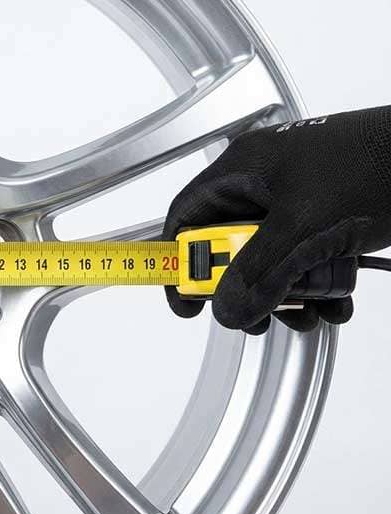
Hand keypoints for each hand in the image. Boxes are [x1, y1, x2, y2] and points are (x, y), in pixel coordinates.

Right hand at [163, 106, 390, 333]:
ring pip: (272, 260)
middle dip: (245, 289)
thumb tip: (226, 308)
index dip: (179, 262)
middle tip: (255, 315)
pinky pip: (307, 261)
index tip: (187, 302)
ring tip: (310, 313)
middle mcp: (265, 184)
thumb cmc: (378, 162)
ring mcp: (299, 201)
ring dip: (288, 295)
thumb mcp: (305, 226)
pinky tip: (338, 302)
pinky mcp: (330, 217)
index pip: (188, 218)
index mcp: (243, 171)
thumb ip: (260, 272)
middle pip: (230, 248)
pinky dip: (319, 287)